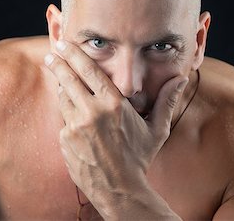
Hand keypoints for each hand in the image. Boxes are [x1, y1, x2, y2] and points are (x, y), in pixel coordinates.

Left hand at [44, 40, 187, 210]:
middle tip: (51, 51)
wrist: (119, 189)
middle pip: (69, 79)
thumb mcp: (157, 129)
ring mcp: (76, 126)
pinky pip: (64, 118)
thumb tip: (182, 79)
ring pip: (64, 98)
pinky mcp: (66, 140)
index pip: (90, 71)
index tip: (65, 43)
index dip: (75, 54)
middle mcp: (92, 112)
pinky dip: (67, 111)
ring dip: (62, 85)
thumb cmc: (139, 157)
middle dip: (59, 62)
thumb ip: (167, 101)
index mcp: (114, 104)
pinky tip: (72, 110)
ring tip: (60, 75)